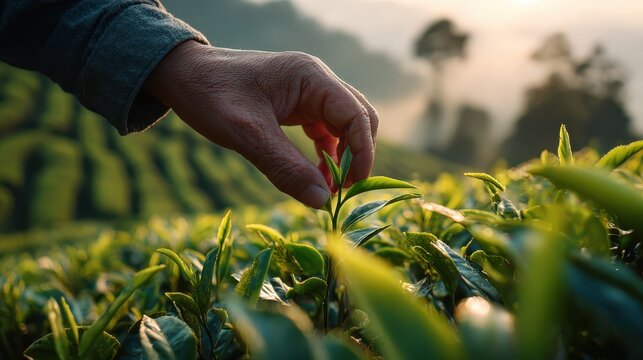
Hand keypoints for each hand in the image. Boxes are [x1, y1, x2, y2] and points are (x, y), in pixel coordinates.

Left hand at [144, 40, 377, 207]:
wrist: (181, 75)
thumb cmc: (211, 95)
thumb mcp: (247, 134)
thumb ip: (285, 167)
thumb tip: (322, 202)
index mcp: (310, 77)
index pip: (356, 115)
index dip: (362, 152)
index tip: (352, 186)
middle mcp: (315, 81)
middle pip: (358, 119)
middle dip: (355, 155)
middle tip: (340, 190)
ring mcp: (307, 92)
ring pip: (343, 127)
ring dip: (342, 157)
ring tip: (328, 189)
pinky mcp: (296, 105)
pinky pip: (323, 130)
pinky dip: (325, 154)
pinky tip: (315, 176)